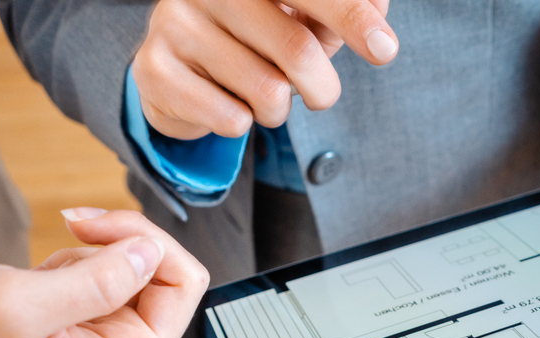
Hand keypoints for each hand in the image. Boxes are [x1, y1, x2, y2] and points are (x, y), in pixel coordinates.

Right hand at [0, 208, 348, 337]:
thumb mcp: (16, 311)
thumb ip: (88, 282)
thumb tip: (145, 251)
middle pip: (184, 277)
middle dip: (139, 239)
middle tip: (82, 223)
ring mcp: (126, 323)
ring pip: (159, 258)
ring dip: (117, 234)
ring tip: (65, 235)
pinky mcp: (111, 295)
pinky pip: (129, 250)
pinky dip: (99, 238)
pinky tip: (61, 251)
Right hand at [133, 0, 397, 139]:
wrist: (181, 70)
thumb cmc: (258, 37)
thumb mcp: (308, 19)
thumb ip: (348, 11)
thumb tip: (379, 10)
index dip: (351, 17)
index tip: (385, 49)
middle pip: (296, 50)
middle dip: (323, 88)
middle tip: (319, 96)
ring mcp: (174, 22)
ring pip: (267, 92)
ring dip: (278, 109)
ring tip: (261, 92)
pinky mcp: (154, 68)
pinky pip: (230, 119)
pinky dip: (242, 124)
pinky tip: (226, 104)